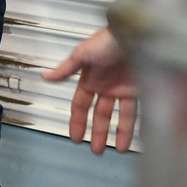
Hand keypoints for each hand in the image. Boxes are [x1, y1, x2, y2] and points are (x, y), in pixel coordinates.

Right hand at [42, 25, 137, 153]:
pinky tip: (136, 136)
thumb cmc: (108, 40)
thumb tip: (45, 76)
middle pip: (100, 115)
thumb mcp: (83, 54)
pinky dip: (137, 124)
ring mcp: (124, 89)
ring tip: (118, 150)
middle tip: (95, 150)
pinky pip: (138, 112)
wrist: (137, 36)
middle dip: (97, 133)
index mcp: (90, 79)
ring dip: (118, 133)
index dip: (77, 121)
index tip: (75, 137)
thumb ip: (66, 69)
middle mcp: (106, 87)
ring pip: (120, 117)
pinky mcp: (141, 91)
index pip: (80, 105)